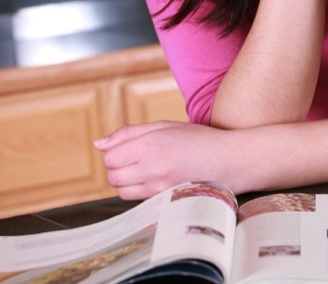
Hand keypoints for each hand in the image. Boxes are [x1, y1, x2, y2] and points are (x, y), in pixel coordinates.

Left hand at [95, 120, 239, 199]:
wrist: (229, 160)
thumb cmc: (198, 140)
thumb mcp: (164, 126)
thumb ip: (129, 133)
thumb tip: (98, 143)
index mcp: (150, 145)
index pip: (109, 157)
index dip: (116, 152)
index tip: (130, 149)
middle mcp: (151, 168)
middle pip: (112, 176)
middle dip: (119, 168)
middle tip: (138, 159)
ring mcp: (158, 187)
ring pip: (122, 191)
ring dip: (127, 181)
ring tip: (147, 170)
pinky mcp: (164, 200)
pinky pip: (138, 199)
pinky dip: (140, 190)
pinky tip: (157, 180)